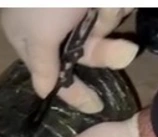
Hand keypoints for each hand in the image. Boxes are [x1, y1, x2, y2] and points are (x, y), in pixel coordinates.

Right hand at [0, 8, 138, 112]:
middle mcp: (54, 25)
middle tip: (126, 50)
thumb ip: (42, 65)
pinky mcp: (95, 1)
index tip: (96, 106)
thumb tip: (42, 92)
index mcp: (31, 37)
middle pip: (87, 53)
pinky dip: (114, 5)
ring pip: (104, 29)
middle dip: (107, 51)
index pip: (53, 75)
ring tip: (106, 4)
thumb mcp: (38, 35)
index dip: (74, 92)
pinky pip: (111, 9)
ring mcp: (76, 8)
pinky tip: (112, 0)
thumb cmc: (42, 1)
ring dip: (110, 18)